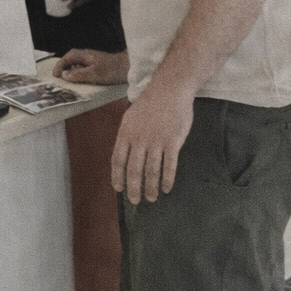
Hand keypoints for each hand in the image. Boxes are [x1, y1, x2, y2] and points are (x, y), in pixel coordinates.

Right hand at [53, 48, 128, 84]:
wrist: (129, 68)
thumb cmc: (112, 69)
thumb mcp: (94, 73)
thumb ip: (78, 74)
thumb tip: (64, 75)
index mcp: (84, 55)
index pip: (67, 58)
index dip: (59, 66)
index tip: (55, 76)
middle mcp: (86, 56)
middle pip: (70, 61)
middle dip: (63, 69)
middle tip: (59, 80)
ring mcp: (92, 61)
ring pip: (77, 66)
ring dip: (71, 74)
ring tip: (68, 83)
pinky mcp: (97, 67)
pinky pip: (83, 70)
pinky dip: (79, 76)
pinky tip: (82, 83)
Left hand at [110, 84, 194, 204]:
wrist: (170, 89)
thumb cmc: (150, 103)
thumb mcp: (131, 117)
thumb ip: (127, 136)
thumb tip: (123, 156)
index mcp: (126, 132)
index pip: (118, 160)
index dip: (117, 177)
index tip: (118, 189)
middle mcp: (139, 139)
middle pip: (134, 170)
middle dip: (133, 188)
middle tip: (135, 201)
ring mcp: (156, 141)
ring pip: (151, 171)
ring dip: (150, 188)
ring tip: (151, 198)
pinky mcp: (172, 142)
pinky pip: (169, 166)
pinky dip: (167, 180)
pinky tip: (166, 188)